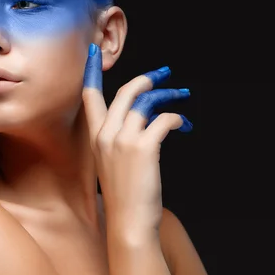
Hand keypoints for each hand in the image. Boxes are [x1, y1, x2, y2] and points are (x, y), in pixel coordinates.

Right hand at [82, 43, 192, 238]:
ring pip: (146, 103)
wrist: (128, 222)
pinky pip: (163, 120)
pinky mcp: (143, 147)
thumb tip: (139, 120)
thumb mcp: (110, 162)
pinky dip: (177, 119)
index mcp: (95, 136)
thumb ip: (116, 139)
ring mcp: (123, 139)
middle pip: (125, 93)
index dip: (92, 72)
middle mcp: (106, 134)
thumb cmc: (124, 194)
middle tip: (164, 75)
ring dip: (167, 96)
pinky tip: (183, 125)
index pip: (90, 96)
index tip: (93, 53)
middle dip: (146, 79)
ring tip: (181, 97)